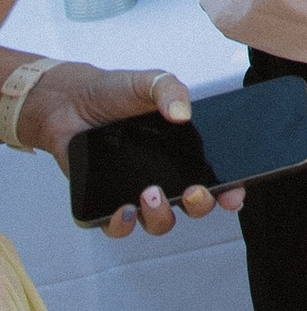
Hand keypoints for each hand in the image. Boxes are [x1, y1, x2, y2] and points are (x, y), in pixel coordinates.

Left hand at [13, 66, 244, 232]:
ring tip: (150, 194)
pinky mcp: (105, 201)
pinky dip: (122, 227)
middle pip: (193, 206)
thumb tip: (183, 113)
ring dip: (161, 216)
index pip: (215, 177)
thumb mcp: (148, 82)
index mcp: (183, 151)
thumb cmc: (113, 93)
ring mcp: (135, 191)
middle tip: (193, 191)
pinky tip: (123, 211)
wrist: (69, 100)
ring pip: (159, 222)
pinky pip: (118, 228)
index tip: (233, 194)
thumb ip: (170, 90)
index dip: (229, 192)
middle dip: (200, 206)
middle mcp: (164, 175)